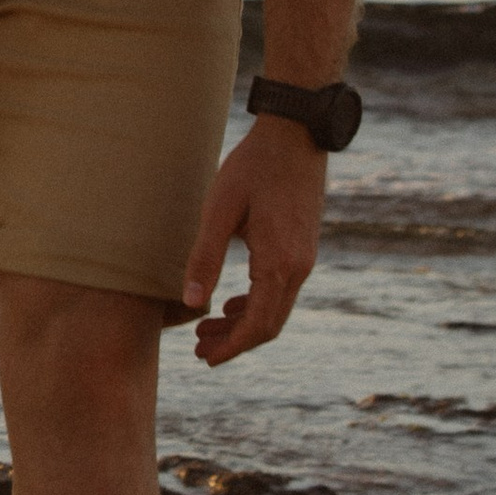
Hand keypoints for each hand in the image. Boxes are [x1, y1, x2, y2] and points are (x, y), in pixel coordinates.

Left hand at [182, 120, 326, 365]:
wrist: (295, 135)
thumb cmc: (253, 167)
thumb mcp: (220, 210)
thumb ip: (205, 257)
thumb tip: (190, 303)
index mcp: (279, 263)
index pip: (258, 325)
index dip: (231, 347)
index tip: (205, 359)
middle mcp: (298, 267)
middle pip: (269, 324)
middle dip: (235, 342)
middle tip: (199, 350)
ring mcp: (304, 258)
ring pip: (276, 308)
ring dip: (244, 324)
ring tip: (208, 329)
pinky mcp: (302, 247)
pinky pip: (281, 290)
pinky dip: (256, 303)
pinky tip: (231, 302)